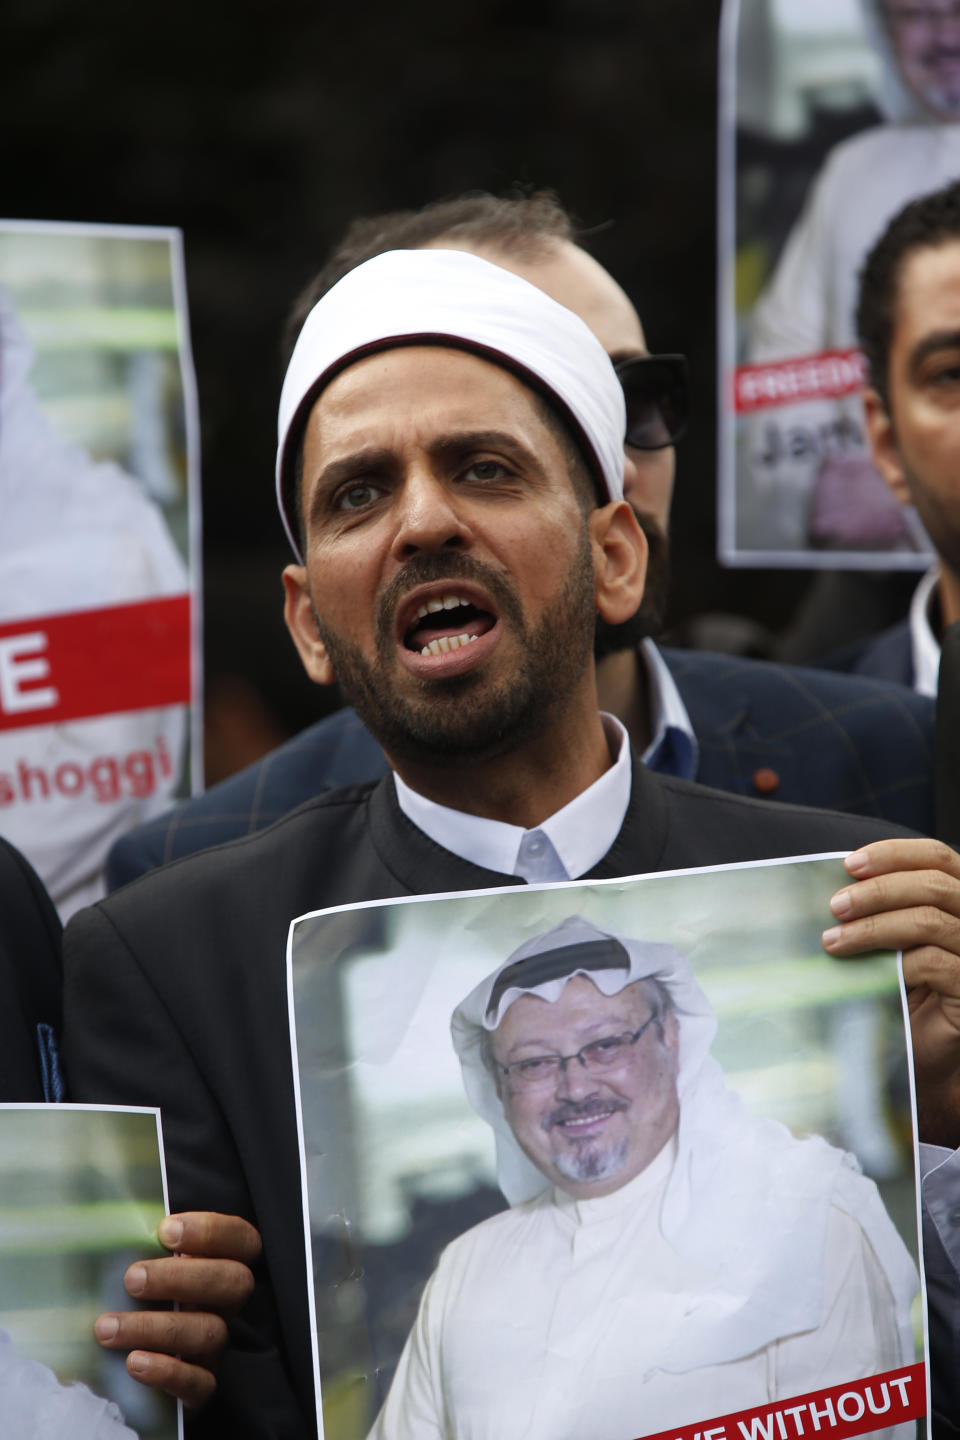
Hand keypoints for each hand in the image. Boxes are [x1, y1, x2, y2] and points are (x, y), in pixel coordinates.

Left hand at [94, 1211, 261, 1410]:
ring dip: (156, 1327)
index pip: (241, 1239)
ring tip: (108, 1327)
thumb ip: (147, 1242)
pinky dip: (168, 1372)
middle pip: (233, 1283)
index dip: (212, 1231)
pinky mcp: (202, 1386)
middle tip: (133, 1278)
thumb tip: (115, 1218)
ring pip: (210, 1332)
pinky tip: (134, 1362)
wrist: (129, 1358)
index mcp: (223, 1264)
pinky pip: (200, 1383)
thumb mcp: (147, 1262)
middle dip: (181, 1277)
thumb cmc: (141, 1295)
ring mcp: (216, 1345)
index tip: (166, 1230)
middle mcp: (227, 1303)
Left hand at [822, 839, 959, 1146]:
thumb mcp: (890, 940)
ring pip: (928, 921)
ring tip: (834, 941)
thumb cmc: (903, 992)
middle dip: (877, 891)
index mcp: (957, 899)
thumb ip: (880, 909)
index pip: (937, 856)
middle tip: (835, 906)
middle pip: (933, 885)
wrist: (922, 1054)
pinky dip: (894, 963)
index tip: (850, 864)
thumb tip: (836, 884)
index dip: (894, 853)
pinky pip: (933, 963)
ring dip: (874, 927)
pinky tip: (865, 973)